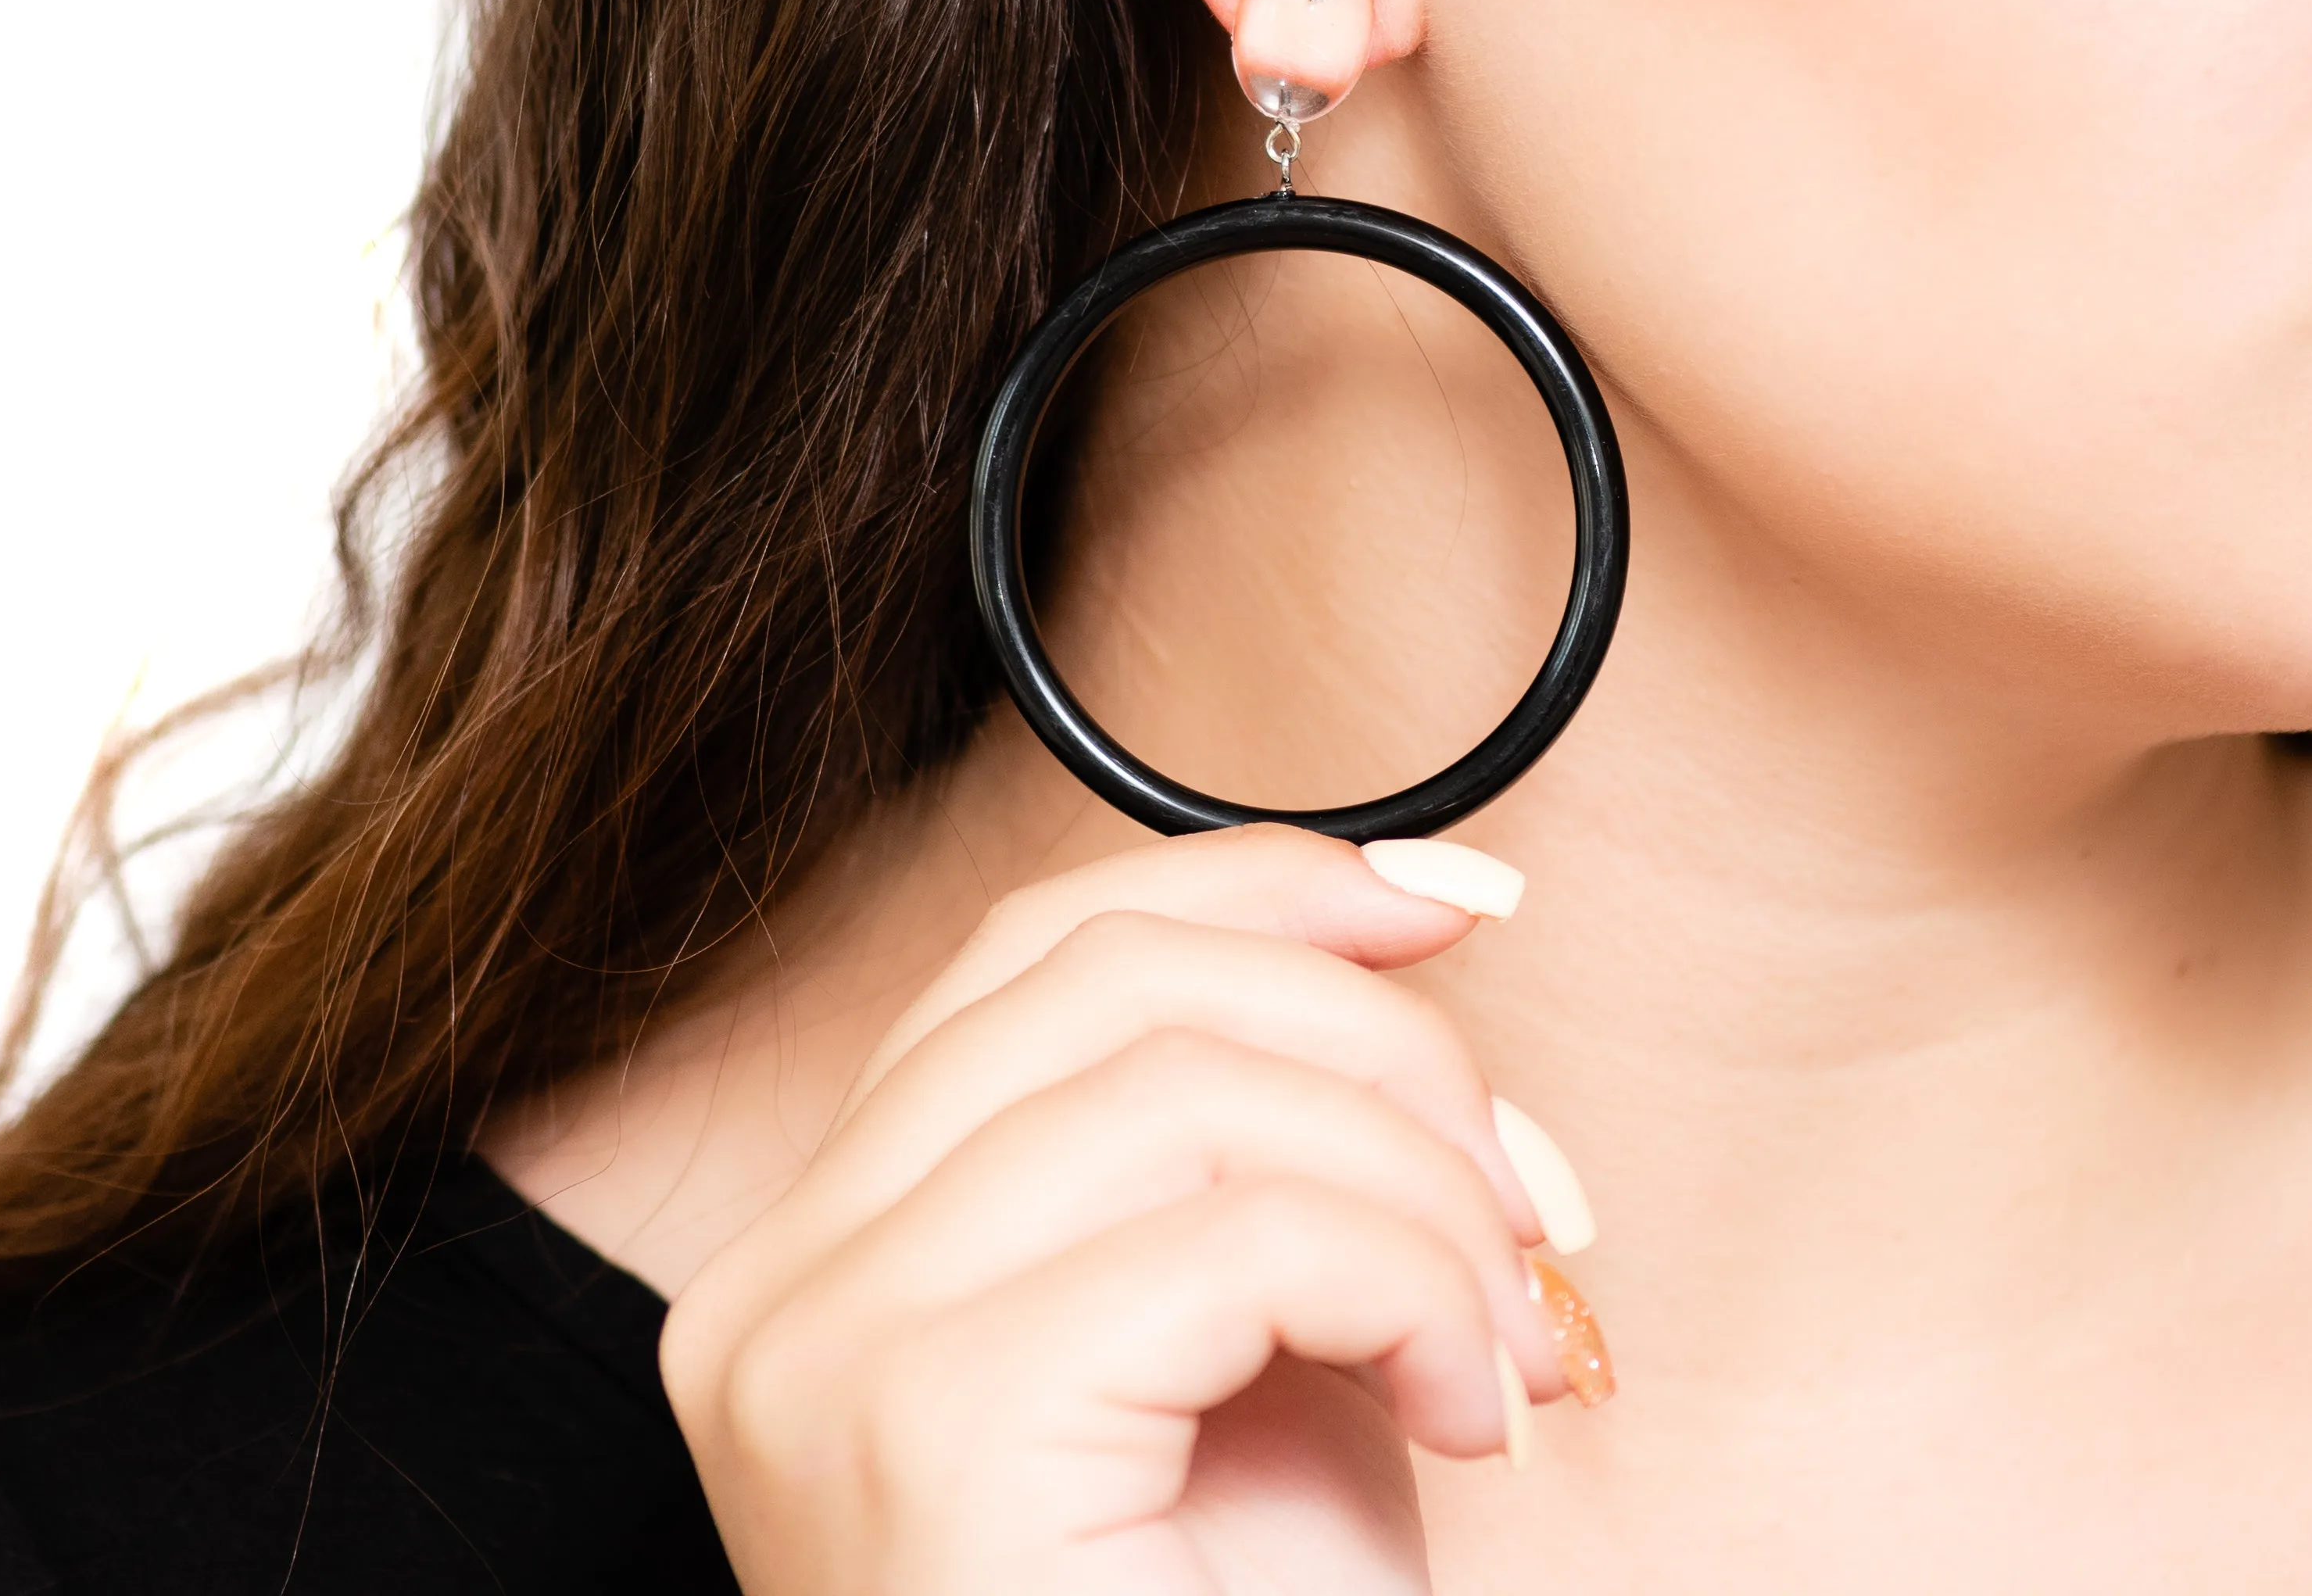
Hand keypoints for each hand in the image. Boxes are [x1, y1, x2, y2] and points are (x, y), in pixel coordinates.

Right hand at [660, 824, 1587, 1595]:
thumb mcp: (1251, 1345)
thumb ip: (1268, 1135)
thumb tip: (1408, 898)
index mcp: (829, 1247)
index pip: (1043, 951)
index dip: (1263, 883)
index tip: (1450, 904)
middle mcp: (779, 1281)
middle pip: (1116, 983)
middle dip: (1380, 1046)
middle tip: (1532, 1208)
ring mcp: (823, 1351)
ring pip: (1186, 1082)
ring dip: (1421, 1186)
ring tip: (1509, 1340)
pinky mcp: (927, 1427)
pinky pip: (1234, 1235)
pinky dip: (1407, 1286)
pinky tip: (1467, 1415)